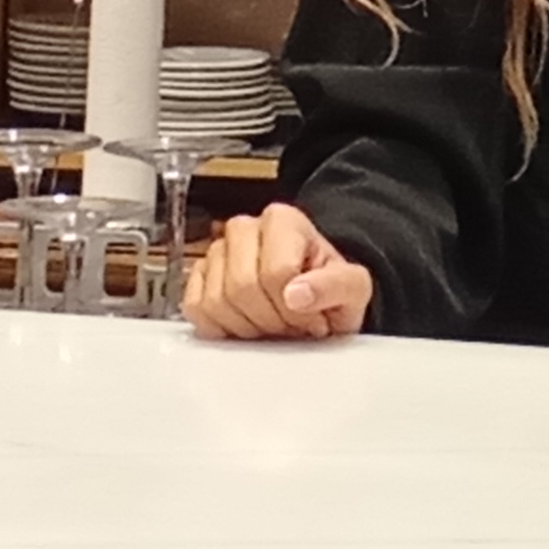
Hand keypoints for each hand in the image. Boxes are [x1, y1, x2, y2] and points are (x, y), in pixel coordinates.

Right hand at [183, 203, 373, 341]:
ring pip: (216, 300)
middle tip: (291, 327)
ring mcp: (217, 252)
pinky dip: (220, 327)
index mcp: (283, 220)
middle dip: (270, 319)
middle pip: (241, 287)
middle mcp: (245, 228)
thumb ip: (334, 287)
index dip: (295, 308)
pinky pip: (195, 308)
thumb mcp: (353, 288)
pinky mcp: (198, 276)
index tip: (312, 319)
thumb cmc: (330, 290)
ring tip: (271, 325)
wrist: (314, 299)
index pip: (276, 272)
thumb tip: (297, 294)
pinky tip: (245, 325)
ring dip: (246, 327)